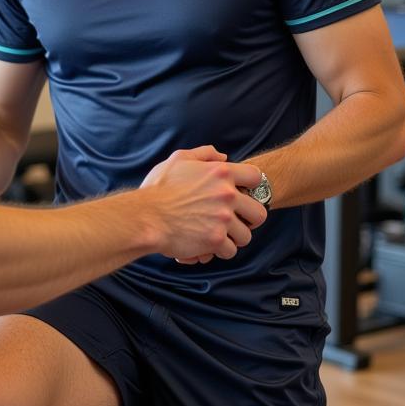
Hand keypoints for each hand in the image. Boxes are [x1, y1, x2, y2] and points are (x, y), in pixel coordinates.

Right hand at [140, 146, 265, 262]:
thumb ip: (204, 154)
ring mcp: (223, 218)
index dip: (251, 187)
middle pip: (259, 213)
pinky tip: (208, 246)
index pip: (256, 177)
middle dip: (249, 220)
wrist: (145, 216)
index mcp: (220, 173)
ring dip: (233, 238)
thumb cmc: (158, 189)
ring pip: (245, 236)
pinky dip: (220, 251)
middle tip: (235, 222)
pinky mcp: (216, 239)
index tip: (241, 195)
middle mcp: (226, 194)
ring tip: (219, 236)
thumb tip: (224, 157)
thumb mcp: (178, 160)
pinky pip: (231, 251)